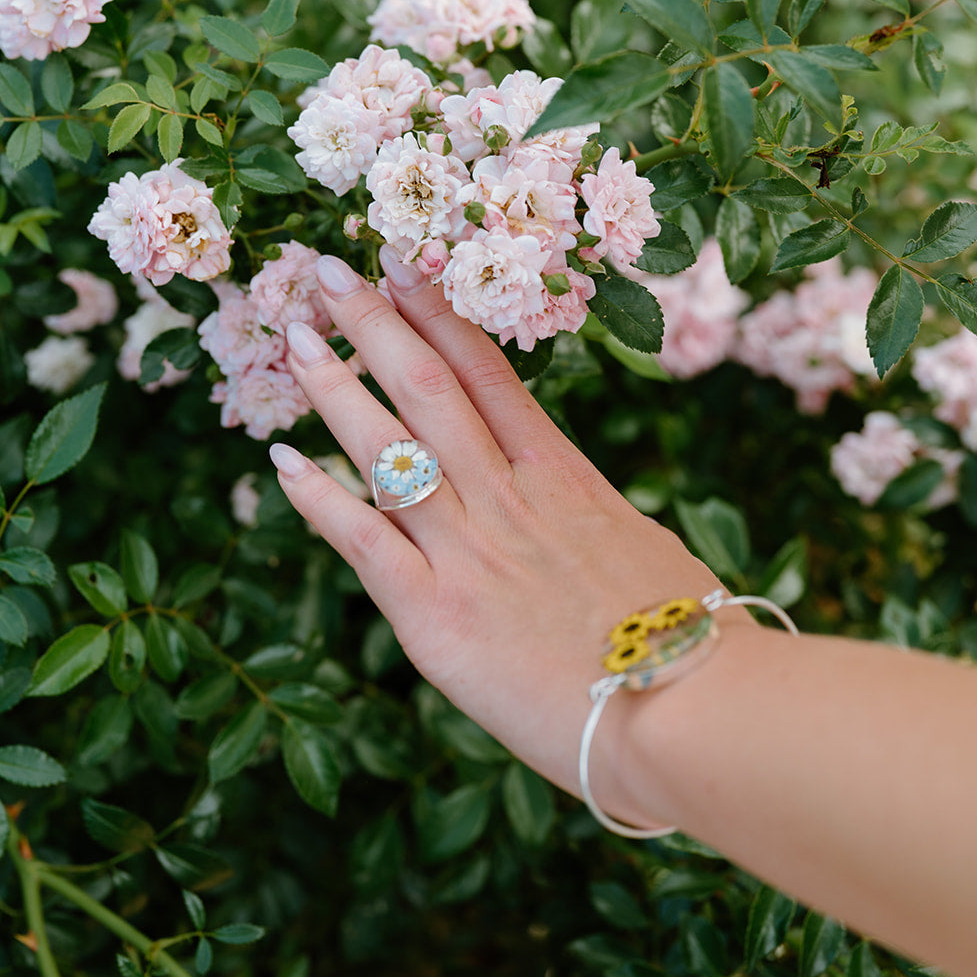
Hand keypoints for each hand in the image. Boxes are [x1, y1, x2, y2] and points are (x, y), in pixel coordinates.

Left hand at [270, 250, 732, 824]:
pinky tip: (284, 462)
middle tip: (329, 273)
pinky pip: (365, 542)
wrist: (693, 708)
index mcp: (563, 477)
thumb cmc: (692, 638)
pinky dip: (320, 497)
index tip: (403, 267)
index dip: (437, 315)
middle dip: (374, 324)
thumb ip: (591, 517)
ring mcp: (470, 552)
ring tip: (296, 339)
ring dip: (335, 387)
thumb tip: (577, 511)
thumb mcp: (640, 548)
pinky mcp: (437, 617)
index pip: (487, 374)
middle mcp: (509, 498)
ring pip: (388, 447)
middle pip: (428, 388)